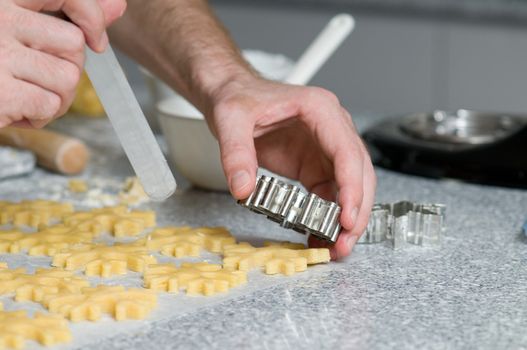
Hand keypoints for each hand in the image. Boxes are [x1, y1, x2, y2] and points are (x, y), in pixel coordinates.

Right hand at [0, 0, 125, 127]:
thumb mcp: (22, 34)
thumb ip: (67, 15)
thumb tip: (119, 6)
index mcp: (4, 0)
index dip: (91, 15)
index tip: (96, 40)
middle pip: (73, 45)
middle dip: (66, 72)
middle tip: (37, 82)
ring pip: (68, 77)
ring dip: (56, 98)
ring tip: (25, 97)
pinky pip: (49, 104)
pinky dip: (39, 116)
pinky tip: (14, 112)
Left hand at [208, 76, 375, 259]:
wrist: (231, 95)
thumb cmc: (239, 97)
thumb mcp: (231, 119)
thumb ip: (236, 153)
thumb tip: (243, 188)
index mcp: (320, 110)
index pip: (347, 152)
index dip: (351, 188)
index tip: (347, 217)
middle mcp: (331, 130)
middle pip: (358, 174)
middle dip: (355, 211)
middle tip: (344, 242)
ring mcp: (324, 150)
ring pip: (348, 189)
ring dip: (345, 219)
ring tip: (335, 247)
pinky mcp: (313, 166)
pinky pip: (328, 195)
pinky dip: (327, 217)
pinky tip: (320, 237)